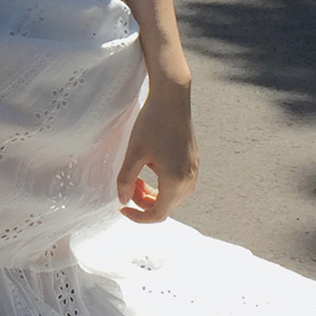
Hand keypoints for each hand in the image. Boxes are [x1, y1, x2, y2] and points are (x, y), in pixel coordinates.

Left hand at [116, 85, 197, 222]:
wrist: (172, 98)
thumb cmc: (152, 123)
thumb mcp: (134, 152)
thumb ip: (126, 180)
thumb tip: (122, 200)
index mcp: (176, 181)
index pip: (158, 214)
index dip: (138, 217)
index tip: (122, 208)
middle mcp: (189, 179)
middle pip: (165, 206)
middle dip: (143, 202)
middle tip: (126, 185)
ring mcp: (193, 170)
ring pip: (171, 195)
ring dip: (152, 192)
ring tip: (134, 176)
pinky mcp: (192, 160)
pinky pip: (177, 182)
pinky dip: (161, 182)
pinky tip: (147, 165)